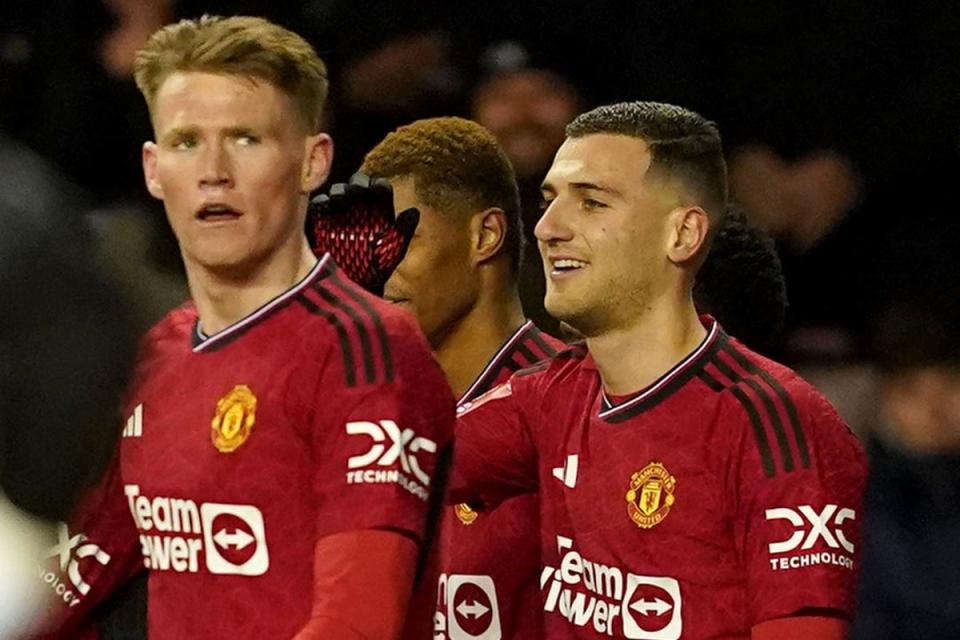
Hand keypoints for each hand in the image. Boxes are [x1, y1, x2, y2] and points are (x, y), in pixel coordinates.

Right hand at [309, 173, 418, 295]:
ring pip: (339, 189)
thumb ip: (404, 231)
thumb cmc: (377, 268)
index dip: (379, 185)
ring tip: (341, 199)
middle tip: (357, 190)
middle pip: (358, 182)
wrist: (353, 284)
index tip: (378, 190)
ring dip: (340, 190)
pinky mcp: (323, 218)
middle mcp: (361, 205)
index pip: (380, 187)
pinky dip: (322, 201)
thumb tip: (414, 212)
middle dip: (358, 183)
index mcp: (379, 209)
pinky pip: (320, 204)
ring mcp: (341, 210)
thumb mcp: (394, 250)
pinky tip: (327, 206)